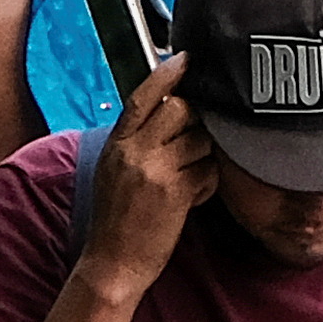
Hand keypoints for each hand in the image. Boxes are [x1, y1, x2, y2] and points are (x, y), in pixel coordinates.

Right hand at [73, 56, 216, 299]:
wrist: (113, 264)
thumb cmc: (116, 219)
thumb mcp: (114, 170)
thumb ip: (135, 140)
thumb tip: (168, 110)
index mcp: (117, 143)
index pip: (142, 95)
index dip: (167, 72)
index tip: (186, 58)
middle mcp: (135, 152)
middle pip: (180, 108)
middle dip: (196, 120)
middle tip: (195, 138)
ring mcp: (156, 171)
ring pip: (201, 140)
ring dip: (206, 155)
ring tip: (192, 175)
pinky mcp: (177, 193)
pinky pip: (209, 171)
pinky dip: (209, 182)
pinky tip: (195, 196)